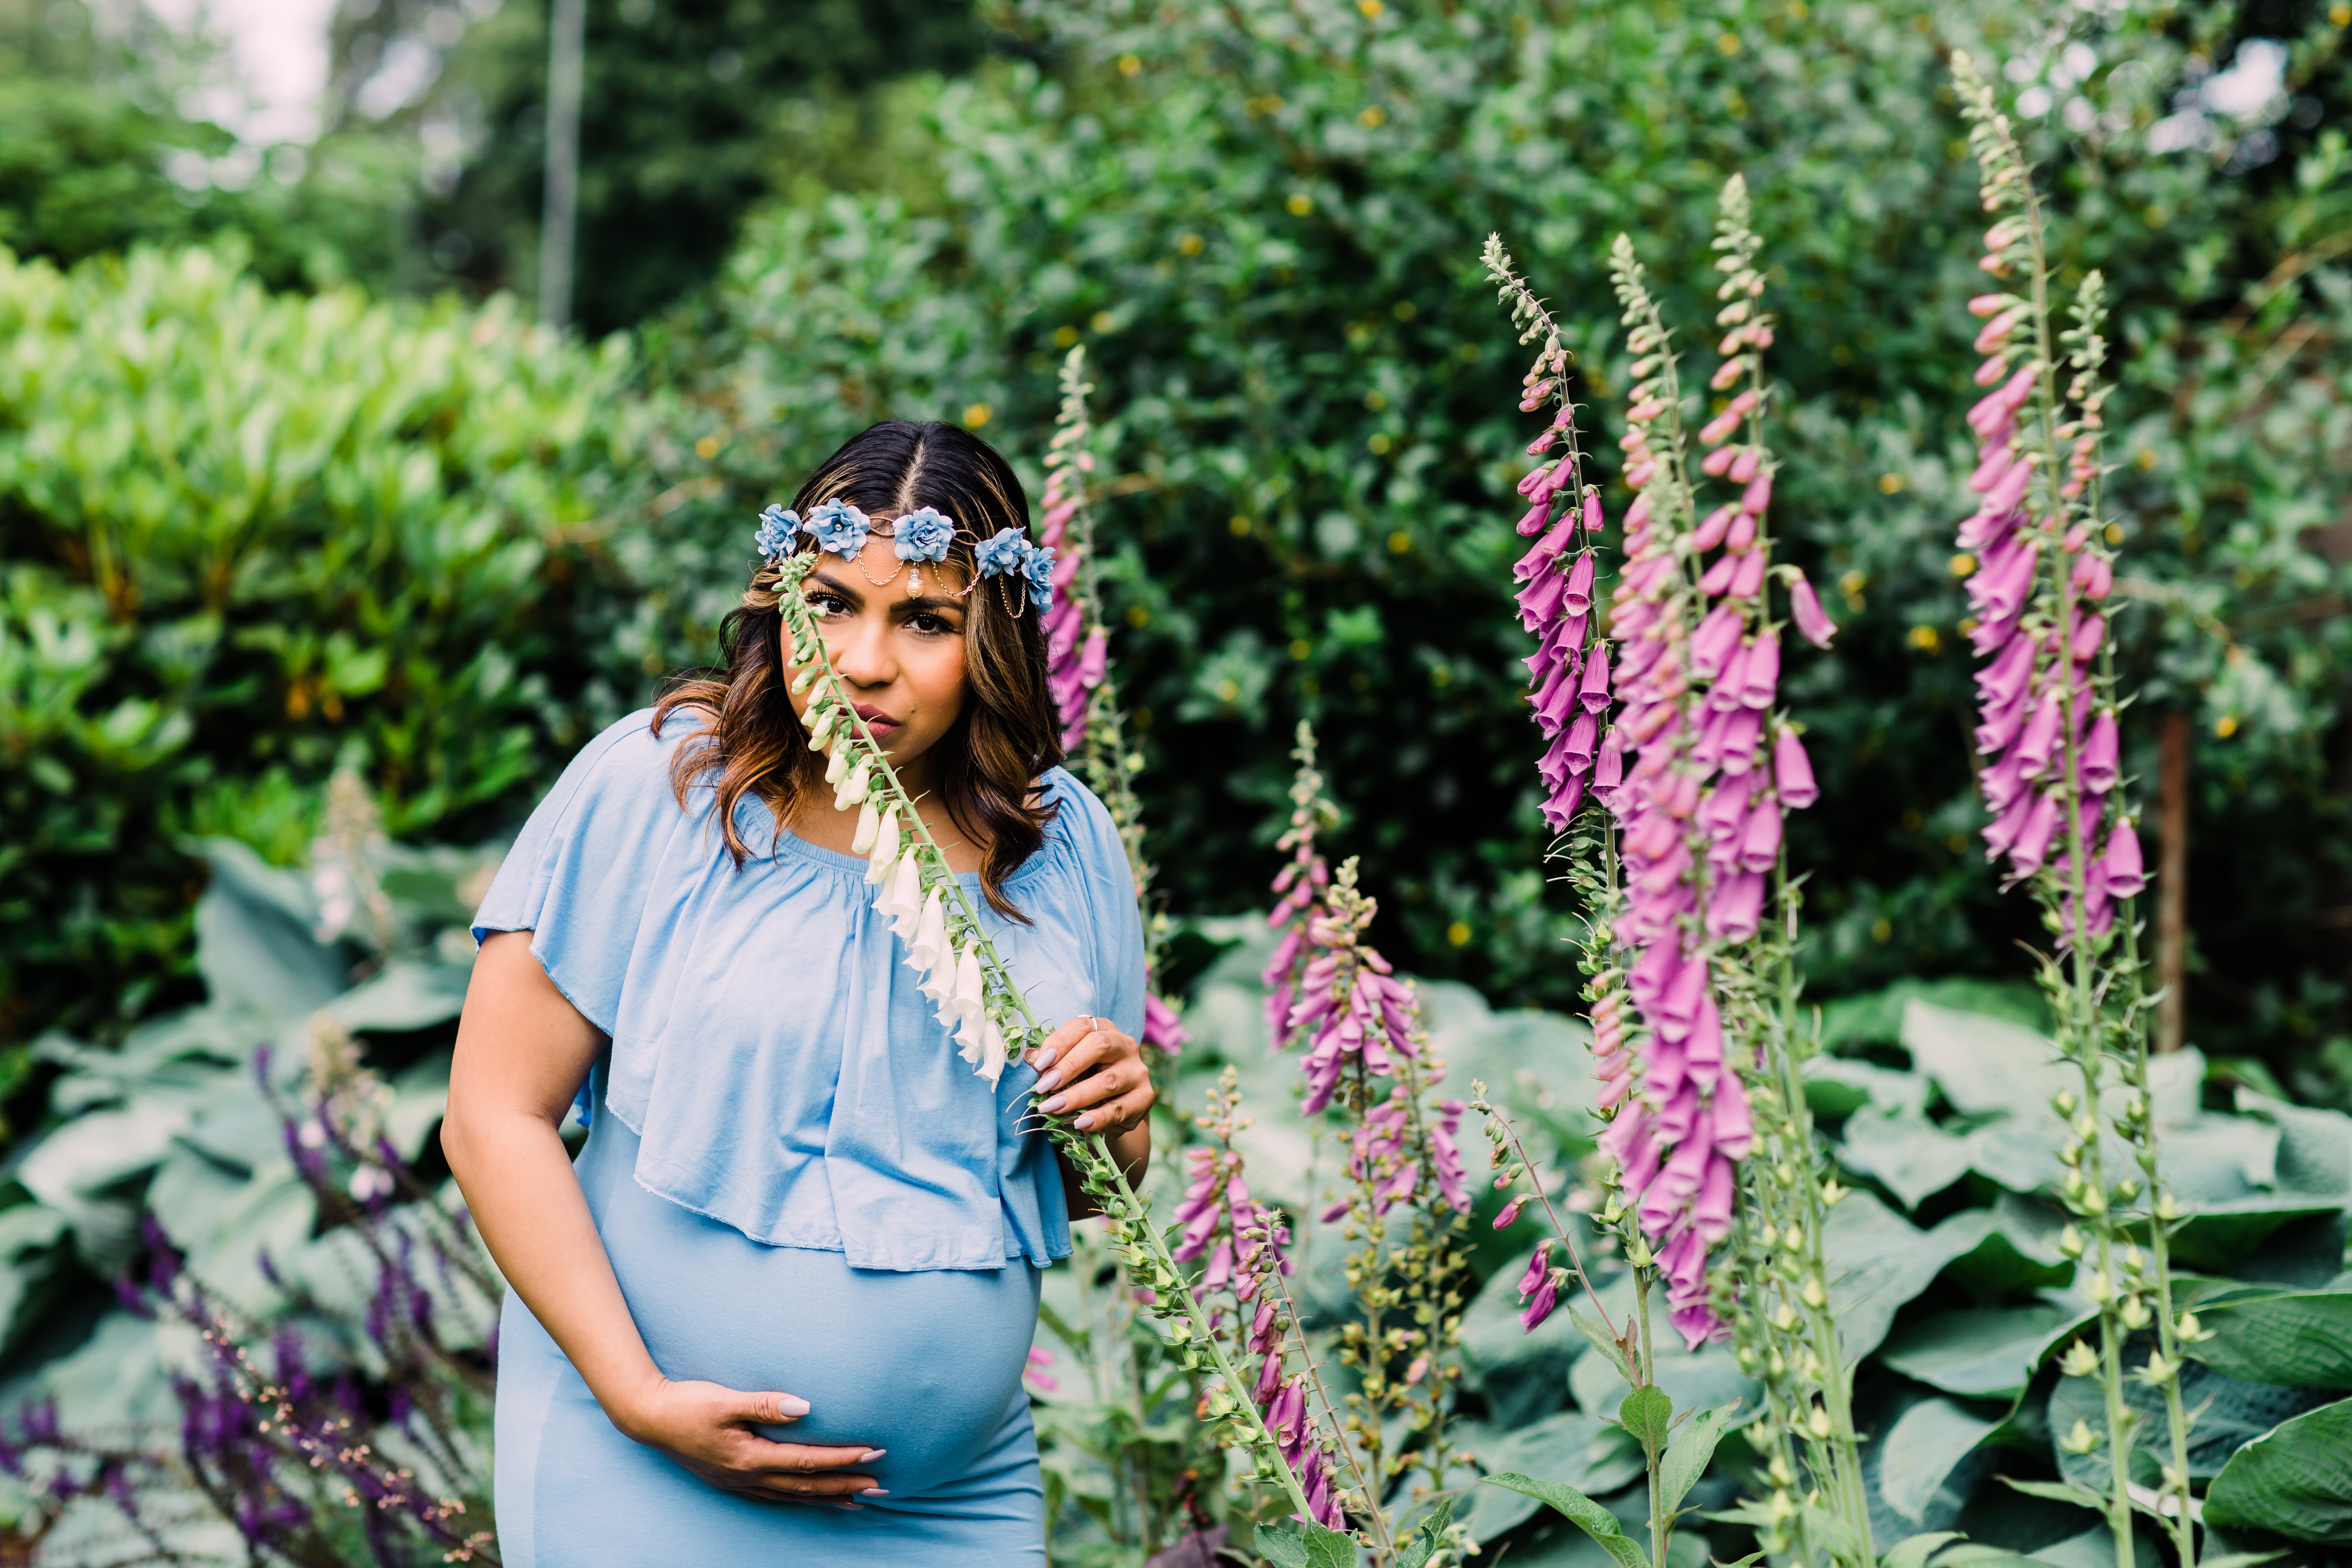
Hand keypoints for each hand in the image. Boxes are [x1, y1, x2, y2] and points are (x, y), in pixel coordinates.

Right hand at [612, 1377, 884, 1506]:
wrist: (649, 1418)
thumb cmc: (687, 1404)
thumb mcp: (724, 1400)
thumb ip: (765, 1404)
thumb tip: (806, 1406)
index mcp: (750, 1457)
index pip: (808, 1461)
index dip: (843, 1459)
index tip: (875, 1453)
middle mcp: (749, 1477)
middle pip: (808, 1486)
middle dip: (847, 1486)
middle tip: (882, 1486)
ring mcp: (740, 1483)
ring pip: (794, 1496)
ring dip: (829, 1497)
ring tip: (860, 1499)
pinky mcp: (733, 1480)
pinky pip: (777, 1497)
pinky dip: (802, 1499)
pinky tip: (813, 1498)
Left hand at [1024, 1015, 1154, 1133]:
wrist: (1114, 1109)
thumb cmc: (1086, 1079)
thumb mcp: (1068, 1067)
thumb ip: (1050, 1061)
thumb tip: (1029, 1057)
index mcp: (1103, 1029)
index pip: (1082, 1026)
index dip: (1059, 1042)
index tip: (1039, 1064)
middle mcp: (1125, 1045)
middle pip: (1099, 1046)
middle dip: (1068, 1066)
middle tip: (1043, 1087)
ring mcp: (1138, 1071)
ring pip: (1108, 1081)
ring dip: (1076, 1096)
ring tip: (1051, 1108)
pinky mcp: (1145, 1097)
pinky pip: (1119, 1108)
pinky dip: (1097, 1118)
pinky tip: (1078, 1124)